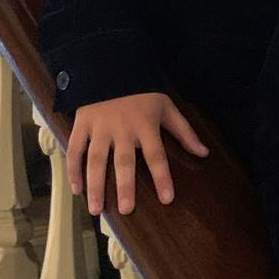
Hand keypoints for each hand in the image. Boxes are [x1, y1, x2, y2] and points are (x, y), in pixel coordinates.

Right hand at [65, 93, 207, 216]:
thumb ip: (184, 132)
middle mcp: (122, 129)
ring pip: (96, 159)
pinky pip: (75, 149)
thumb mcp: (167, 107)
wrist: (111, 68)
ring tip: (97, 210)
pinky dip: (73, 170)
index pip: (156, 155)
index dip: (162, 176)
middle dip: (125, 186)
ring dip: (95, 185)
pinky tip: (76, 190)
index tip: (167, 199)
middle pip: (124, 160)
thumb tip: (204, 153)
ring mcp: (100, 127)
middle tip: (126, 209)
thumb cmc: (143, 93)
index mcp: (145, 125)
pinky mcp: (82, 124)